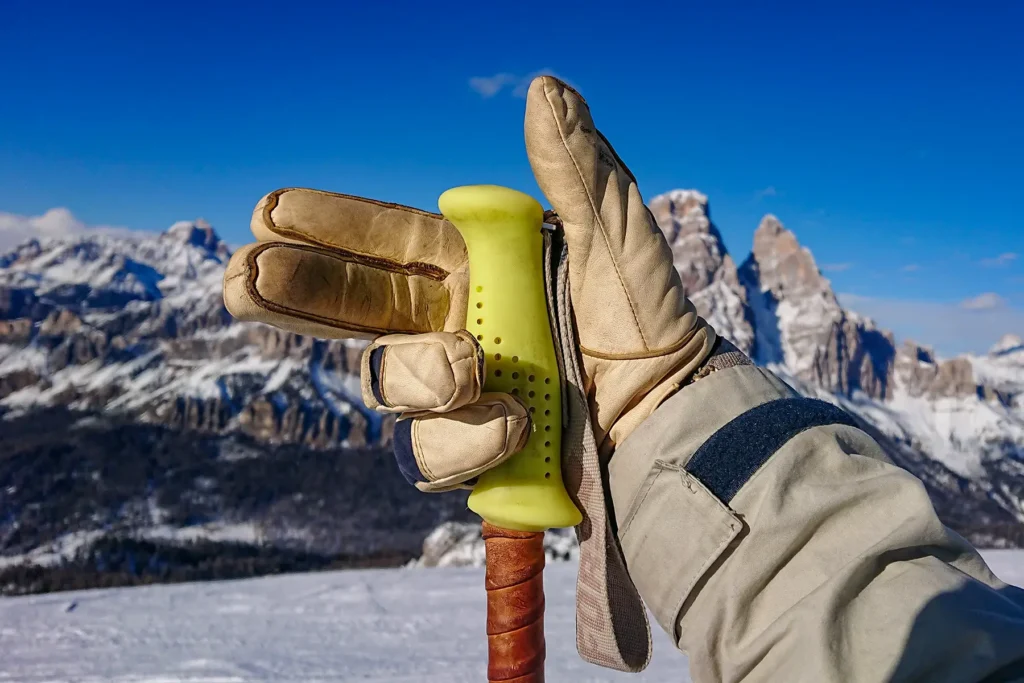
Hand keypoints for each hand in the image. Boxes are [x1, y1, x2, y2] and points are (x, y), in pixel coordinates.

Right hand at [223, 75, 714, 489]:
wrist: (674, 421)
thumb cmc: (651, 325)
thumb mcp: (619, 240)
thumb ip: (578, 170)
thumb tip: (542, 89)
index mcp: (477, 269)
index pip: (389, 244)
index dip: (331, 227)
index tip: (272, 211)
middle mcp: (454, 327)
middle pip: (355, 311)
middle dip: (296, 293)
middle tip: (243, 277)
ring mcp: (458, 395)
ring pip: (391, 384)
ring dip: (419, 375)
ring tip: (468, 369)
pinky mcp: (470, 453)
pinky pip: (433, 452)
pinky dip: (468, 441)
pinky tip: (514, 426)